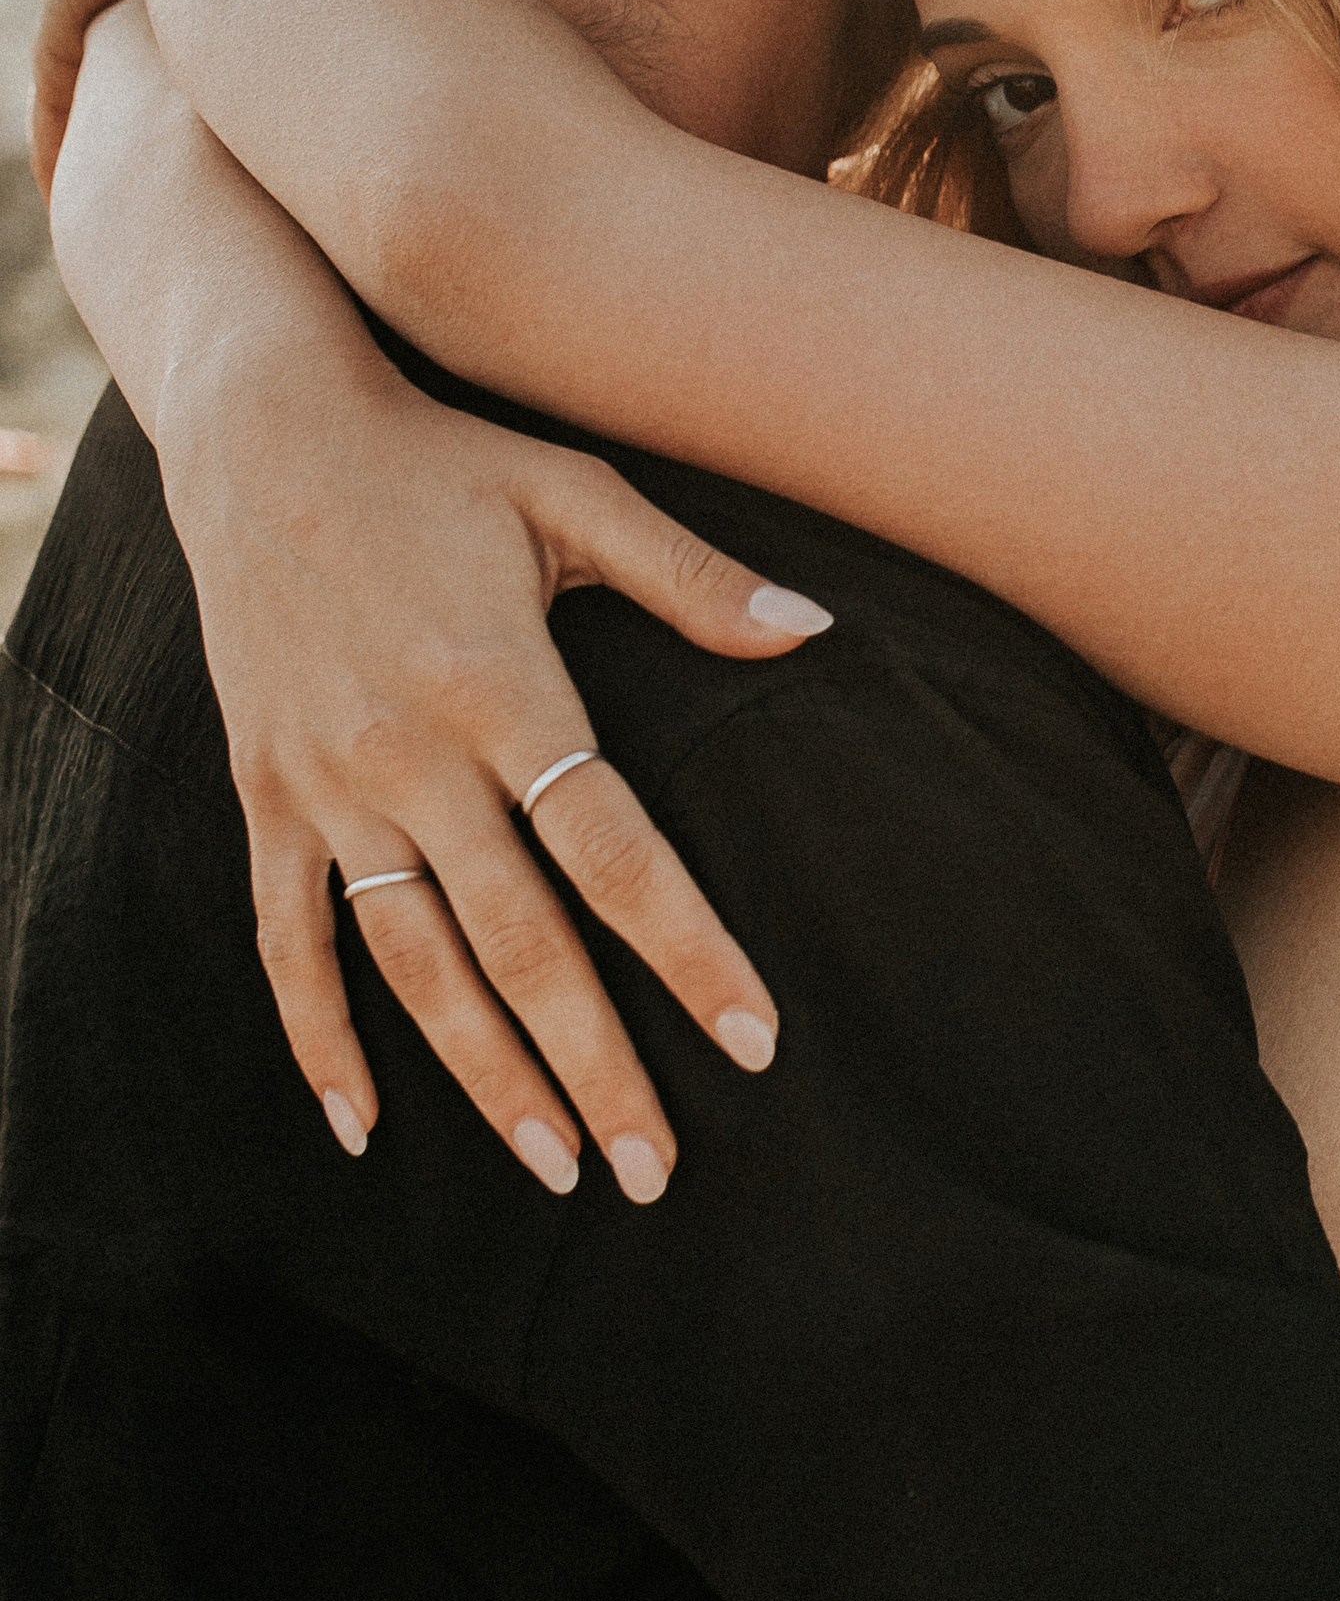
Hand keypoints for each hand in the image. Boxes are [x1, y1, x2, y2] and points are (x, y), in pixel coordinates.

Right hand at [162, 344, 829, 1201]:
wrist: (262, 430)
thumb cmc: (443, 458)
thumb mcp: (575, 493)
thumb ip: (694, 577)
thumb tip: (816, 631)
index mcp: (503, 685)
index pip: (614, 851)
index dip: (688, 952)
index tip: (755, 1041)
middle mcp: (410, 754)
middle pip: (518, 943)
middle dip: (592, 1065)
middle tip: (656, 1170)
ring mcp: (327, 785)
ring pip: (412, 965)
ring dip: (481, 1076)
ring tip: (556, 1166)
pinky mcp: (264, 795)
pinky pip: (287, 940)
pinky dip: (319, 1036)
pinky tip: (365, 1125)